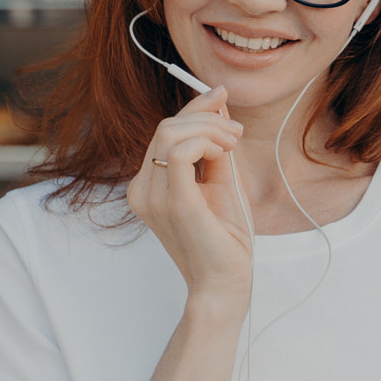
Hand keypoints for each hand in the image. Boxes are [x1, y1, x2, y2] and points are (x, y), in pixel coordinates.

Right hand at [124, 86, 250, 309]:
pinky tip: (224, 154)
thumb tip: (218, 106)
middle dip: (206, 118)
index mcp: (148, 185)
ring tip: (234, 145)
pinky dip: (206, 142)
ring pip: (170, 133)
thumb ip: (214, 148)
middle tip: (238, 134)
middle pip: (166, 127)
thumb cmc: (223, 239)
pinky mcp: (173, 203)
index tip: (221, 97)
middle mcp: (142, 190)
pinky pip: (180, 152)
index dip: (193, 109)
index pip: (164, 132)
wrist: (224, 282)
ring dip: (210, 129)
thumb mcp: (219, 182)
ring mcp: (152, 197)